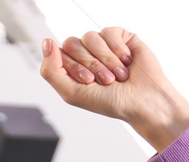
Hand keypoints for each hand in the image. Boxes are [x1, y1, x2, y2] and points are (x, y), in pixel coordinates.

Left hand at [39, 28, 188, 154]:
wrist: (142, 100)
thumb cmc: (109, 102)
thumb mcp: (71, 93)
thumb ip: (51, 71)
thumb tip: (46, 42)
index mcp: (71, 67)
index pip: (58, 54)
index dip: (74, 67)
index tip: (89, 82)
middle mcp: (84, 54)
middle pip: (72, 43)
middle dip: (90, 64)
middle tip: (106, 80)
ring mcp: (102, 44)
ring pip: (90, 36)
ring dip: (105, 60)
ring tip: (117, 75)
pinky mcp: (119, 36)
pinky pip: (108, 32)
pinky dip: (117, 50)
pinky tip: (126, 62)